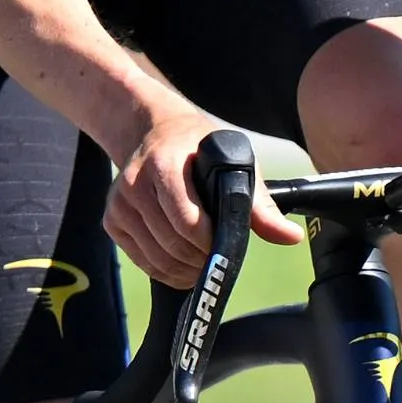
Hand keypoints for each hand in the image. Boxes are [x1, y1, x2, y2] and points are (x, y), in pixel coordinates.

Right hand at [104, 95, 299, 289]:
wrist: (153, 132)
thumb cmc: (199, 149)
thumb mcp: (234, 163)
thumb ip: (259, 204)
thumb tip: (289, 236)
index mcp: (164, 164)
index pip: (186, 220)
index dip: (209, 243)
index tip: (224, 246)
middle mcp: (135, 183)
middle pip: (172, 244)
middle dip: (199, 260)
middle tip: (216, 259)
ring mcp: (119, 203)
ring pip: (156, 258)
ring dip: (183, 270)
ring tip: (202, 263)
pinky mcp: (112, 220)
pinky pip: (141, 260)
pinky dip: (164, 269)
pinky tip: (181, 261)